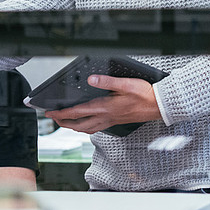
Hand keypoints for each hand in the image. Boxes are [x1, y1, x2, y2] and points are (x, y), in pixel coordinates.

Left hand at [45, 74, 161, 134]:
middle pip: (78, 124)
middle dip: (63, 122)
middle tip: (52, 118)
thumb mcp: (126, 84)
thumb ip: (107, 82)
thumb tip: (92, 80)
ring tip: (64, 122)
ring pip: (86, 129)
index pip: (78, 112)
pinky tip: (85, 124)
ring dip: (72, 126)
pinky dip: (84, 127)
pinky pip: (95, 128)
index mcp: (105, 108)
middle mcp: (106, 117)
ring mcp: (110, 121)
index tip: (50, 113)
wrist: (158, 106)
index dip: (62, 113)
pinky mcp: (115, 122)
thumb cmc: (145, 95)